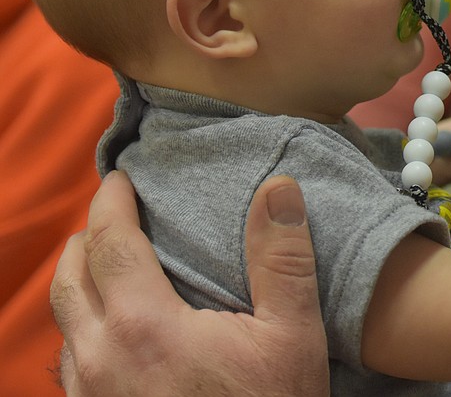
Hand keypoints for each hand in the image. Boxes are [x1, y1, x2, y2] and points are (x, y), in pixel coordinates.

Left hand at [51, 170, 329, 396]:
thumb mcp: (293, 336)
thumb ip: (282, 259)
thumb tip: (277, 188)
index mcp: (144, 328)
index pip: (108, 243)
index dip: (111, 202)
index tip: (122, 178)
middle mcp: (101, 360)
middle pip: (68, 279)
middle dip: (85, 237)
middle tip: (112, 214)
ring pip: (62, 325)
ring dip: (78, 284)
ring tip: (106, 267)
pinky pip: (69, 367)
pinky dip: (82, 332)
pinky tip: (111, 335)